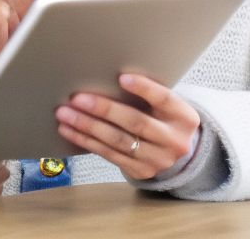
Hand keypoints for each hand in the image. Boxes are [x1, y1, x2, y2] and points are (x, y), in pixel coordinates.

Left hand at [53, 73, 200, 181]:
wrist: (179, 155)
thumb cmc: (165, 119)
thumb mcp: (168, 107)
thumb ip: (149, 95)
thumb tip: (108, 77)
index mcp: (184, 117)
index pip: (164, 99)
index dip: (144, 88)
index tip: (121, 77)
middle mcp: (173, 140)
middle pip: (135, 122)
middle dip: (103, 110)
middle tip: (77, 98)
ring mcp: (157, 159)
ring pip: (117, 141)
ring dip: (87, 127)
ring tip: (65, 114)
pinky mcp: (141, 171)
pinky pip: (109, 155)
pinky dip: (87, 141)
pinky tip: (70, 130)